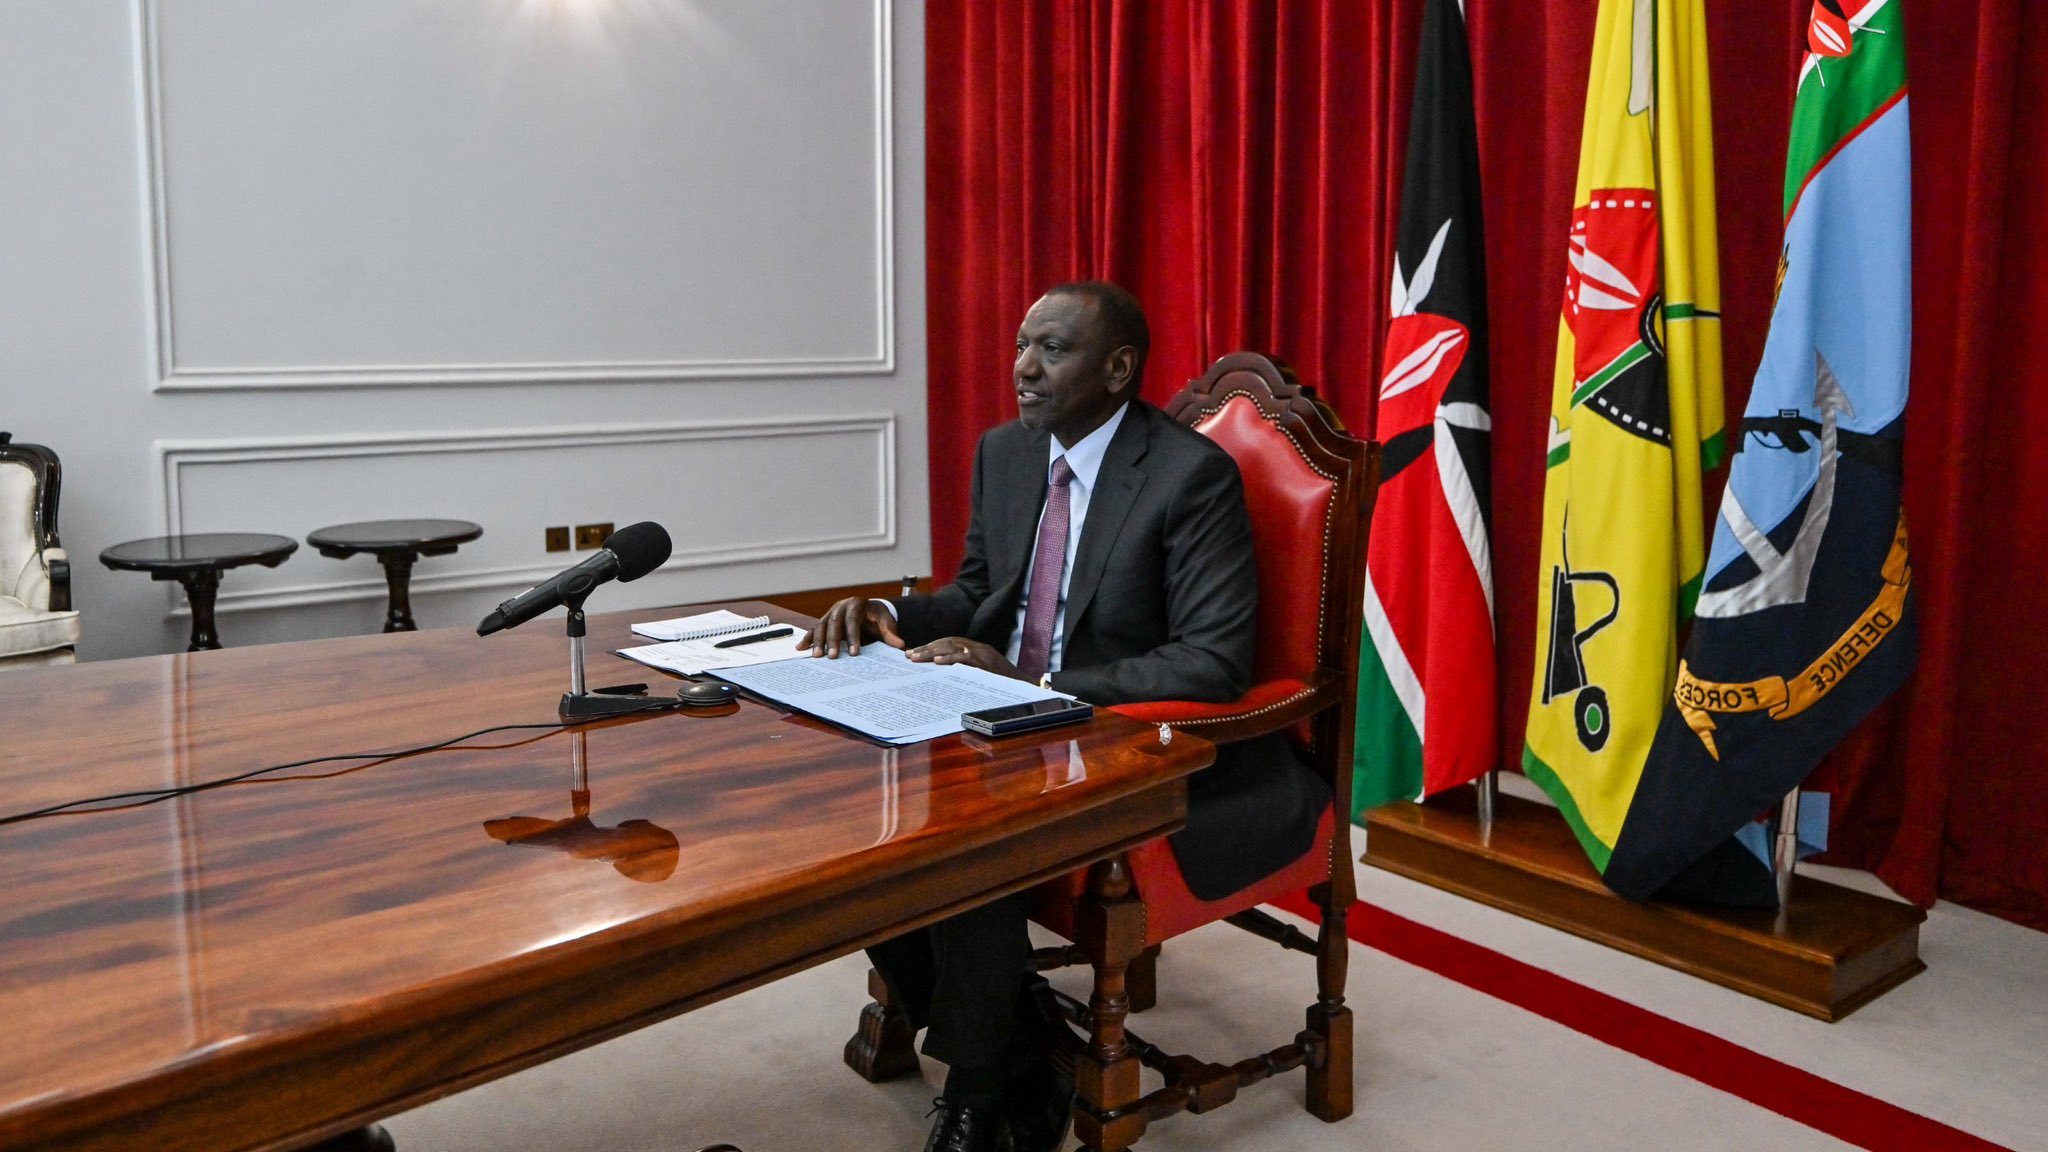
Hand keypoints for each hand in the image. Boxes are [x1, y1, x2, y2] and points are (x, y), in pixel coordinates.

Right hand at [799, 596, 902, 657]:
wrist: (869, 610)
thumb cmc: (877, 617)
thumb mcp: (886, 622)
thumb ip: (891, 633)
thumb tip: (900, 645)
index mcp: (856, 604)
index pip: (853, 620)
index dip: (853, 635)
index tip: (855, 652)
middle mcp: (840, 606)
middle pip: (834, 622)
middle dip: (833, 640)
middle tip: (834, 657)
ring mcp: (830, 613)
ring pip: (820, 625)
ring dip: (818, 641)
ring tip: (817, 656)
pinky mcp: (824, 621)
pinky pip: (814, 629)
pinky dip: (807, 638)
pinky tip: (801, 648)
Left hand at [906, 636, 1025, 679]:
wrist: (1025, 686)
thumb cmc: (1004, 683)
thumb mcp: (984, 673)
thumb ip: (967, 669)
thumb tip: (944, 674)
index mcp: (976, 648)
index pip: (949, 642)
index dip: (931, 646)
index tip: (915, 652)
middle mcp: (978, 648)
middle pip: (947, 643)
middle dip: (926, 648)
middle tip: (909, 655)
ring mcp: (982, 654)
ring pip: (952, 647)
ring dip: (932, 652)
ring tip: (916, 658)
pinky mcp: (986, 663)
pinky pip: (965, 658)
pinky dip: (950, 659)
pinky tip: (937, 663)